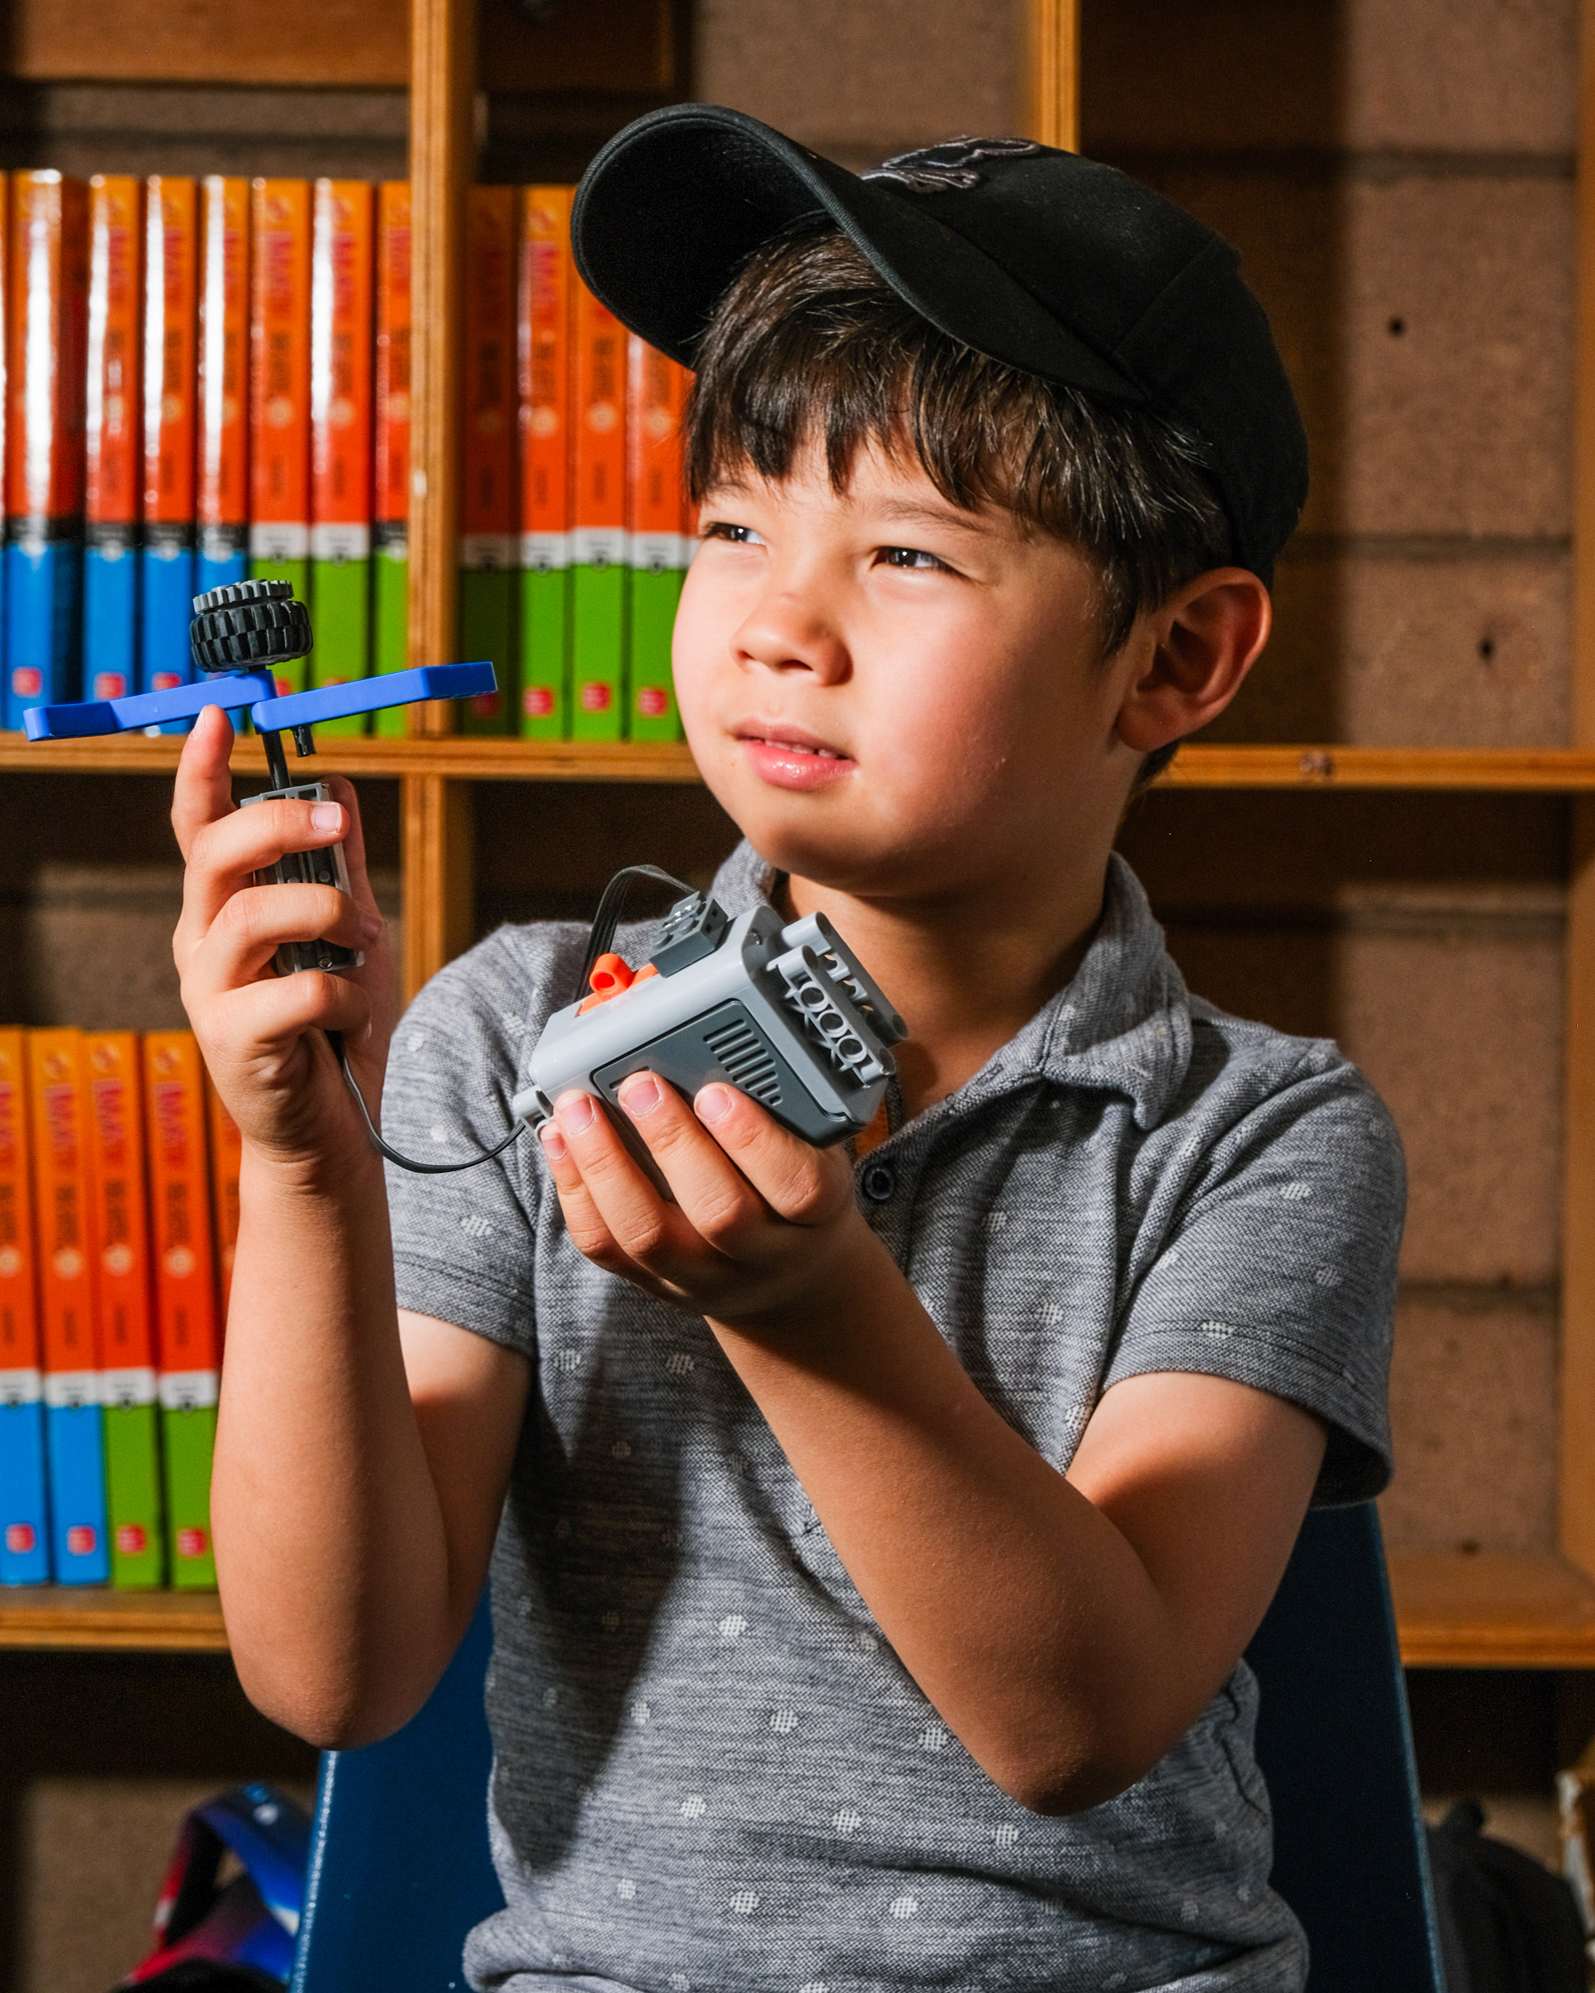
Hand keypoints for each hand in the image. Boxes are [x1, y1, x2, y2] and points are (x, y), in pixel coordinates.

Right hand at [170, 704, 397, 1166]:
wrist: (329, 1132)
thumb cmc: (334, 1033)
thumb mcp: (350, 936)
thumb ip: (341, 868)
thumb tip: (341, 787)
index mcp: (223, 909)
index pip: (197, 826)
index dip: (201, 769)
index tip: (217, 714)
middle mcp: (202, 943)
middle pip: (218, 854)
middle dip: (280, 823)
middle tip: (338, 826)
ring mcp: (208, 993)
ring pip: (256, 915)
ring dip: (331, 916)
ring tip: (368, 943)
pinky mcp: (233, 1042)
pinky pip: (296, 990)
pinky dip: (343, 995)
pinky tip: (355, 1015)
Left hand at [537, 1072, 879, 1328]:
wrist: (787, 1273)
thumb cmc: (792, 1188)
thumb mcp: (813, 1146)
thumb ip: (776, 1101)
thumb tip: (705, 1025)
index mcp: (815, 1212)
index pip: (797, 1187)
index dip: (754, 1139)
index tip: (717, 1091)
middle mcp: (763, 1253)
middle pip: (719, 1214)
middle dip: (671, 1142)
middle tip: (641, 1084)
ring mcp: (704, 1276)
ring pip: (649, 1235)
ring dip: (607, 1165)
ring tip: (581, 1108)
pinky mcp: (653, 1281)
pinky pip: (604, 1246)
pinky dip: (574, 1189)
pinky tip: (560, 1140)